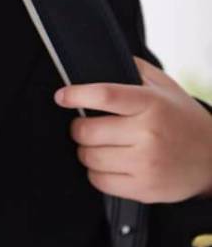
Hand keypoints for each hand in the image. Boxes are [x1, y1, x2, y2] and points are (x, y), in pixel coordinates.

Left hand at [53, 56, 211, 202]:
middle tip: (86, 125)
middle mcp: (148, 133)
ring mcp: (146, 163)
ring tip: (99, 145)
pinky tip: (109, 164)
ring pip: (89, 157)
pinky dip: (96, 172)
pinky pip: (99, 181)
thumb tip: (101, 57)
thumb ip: (135, 70)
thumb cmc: (184, 120)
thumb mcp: (166, 87)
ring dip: (86, 151)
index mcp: (152, 104)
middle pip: (88, 131)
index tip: (62, 96)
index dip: (77, 94)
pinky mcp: (143, 188)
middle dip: (79, 127)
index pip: (104, 95)